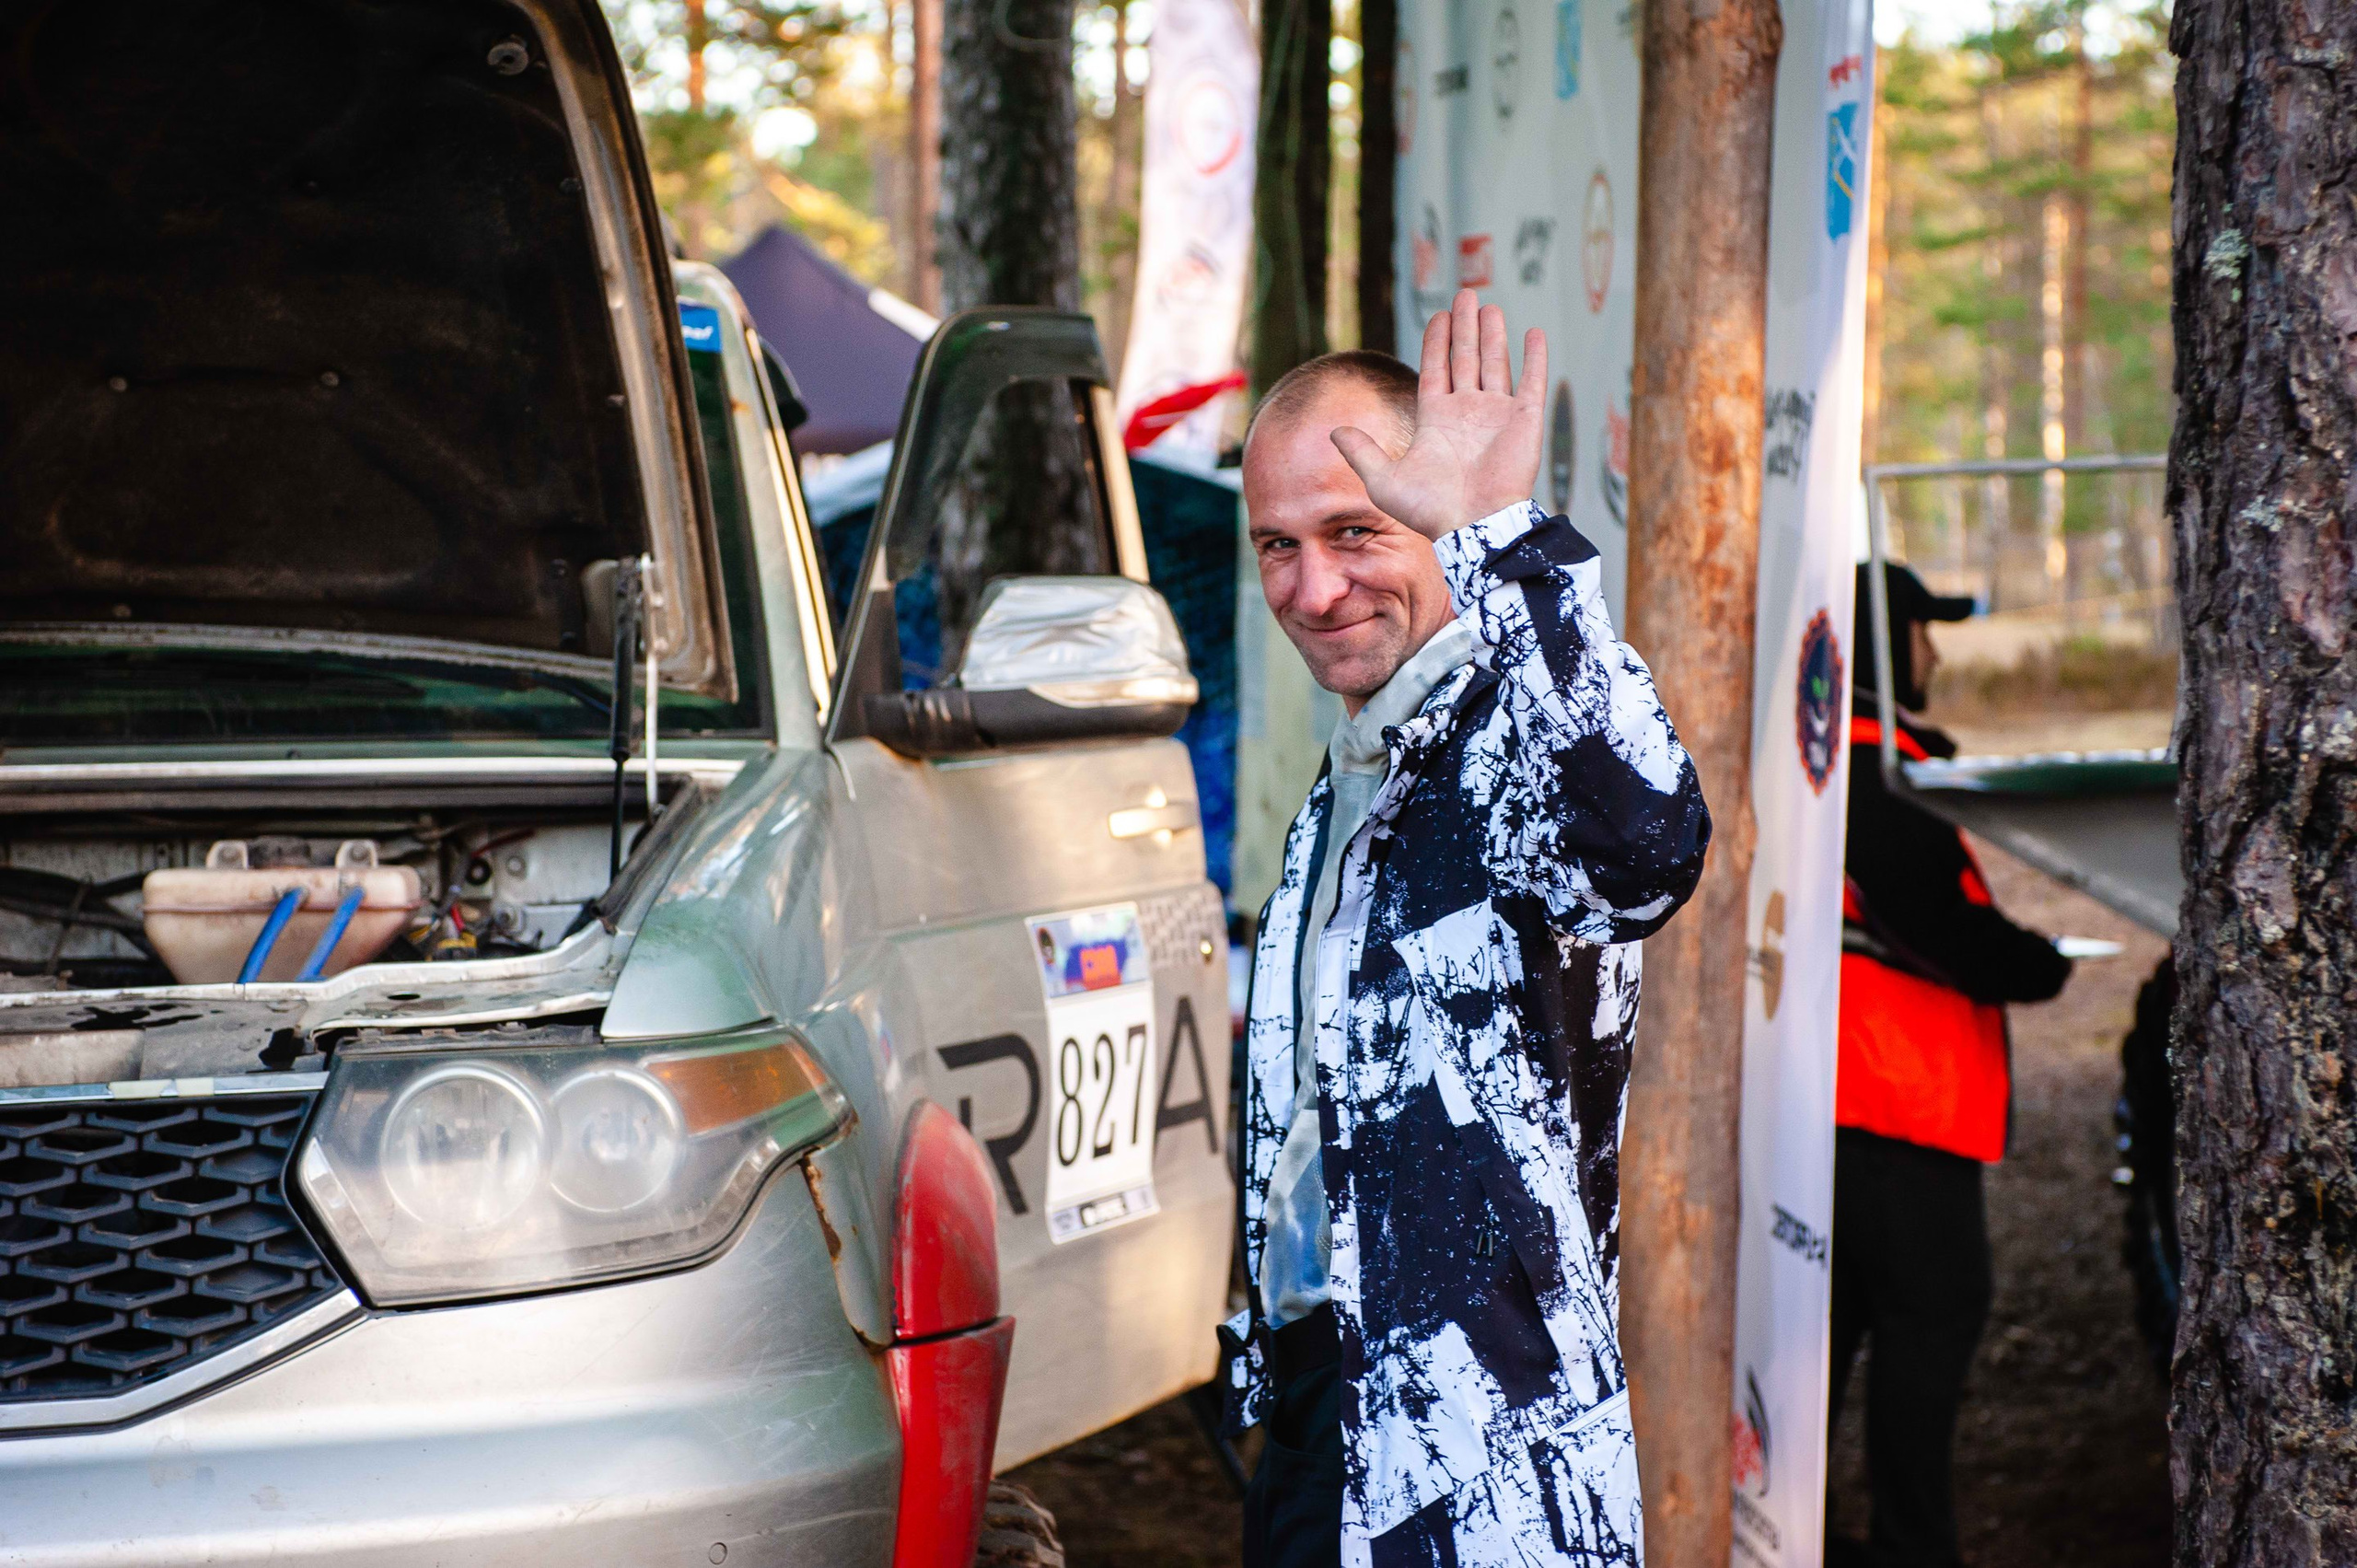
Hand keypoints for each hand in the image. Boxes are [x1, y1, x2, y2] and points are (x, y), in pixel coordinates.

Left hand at [1331, 289, 1546, 539]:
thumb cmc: (1430, 511)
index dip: (1436, 342)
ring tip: (1488, 306)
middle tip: (1465, 295)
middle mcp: (1467, 412)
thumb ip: (1361, 452)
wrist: (1473, 528)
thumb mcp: (1384, 480)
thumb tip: (1334, 430)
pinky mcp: (1525, 421)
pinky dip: (1534, 357)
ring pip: (1495, 363)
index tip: (1438, 315)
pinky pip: (1532, 382)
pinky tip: (1533, 332)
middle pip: (1465, 359)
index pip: (1436, 369)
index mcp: (1437, 419)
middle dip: (1464, 328)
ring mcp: (1497, 415)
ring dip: (1492, 334)